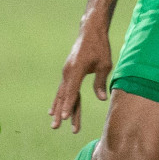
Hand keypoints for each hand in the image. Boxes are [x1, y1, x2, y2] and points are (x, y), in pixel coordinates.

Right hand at [49, 17, 112, 132]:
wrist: (90, 32)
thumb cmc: (100, 47)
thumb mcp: (105, 64)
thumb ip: (100, 81)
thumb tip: (101, 98)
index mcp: (77, 70)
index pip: (72, 91)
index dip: (68, 105)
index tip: (63, 118)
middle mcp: (68, 72)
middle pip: (64, 96)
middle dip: (61, 112)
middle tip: (56, 128)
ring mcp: (66, 72)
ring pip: (62, 94)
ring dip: (58, 109)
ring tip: (54, 124)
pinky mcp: (68, 72)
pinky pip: (63, 89)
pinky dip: (59, 100)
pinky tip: (53, 111)